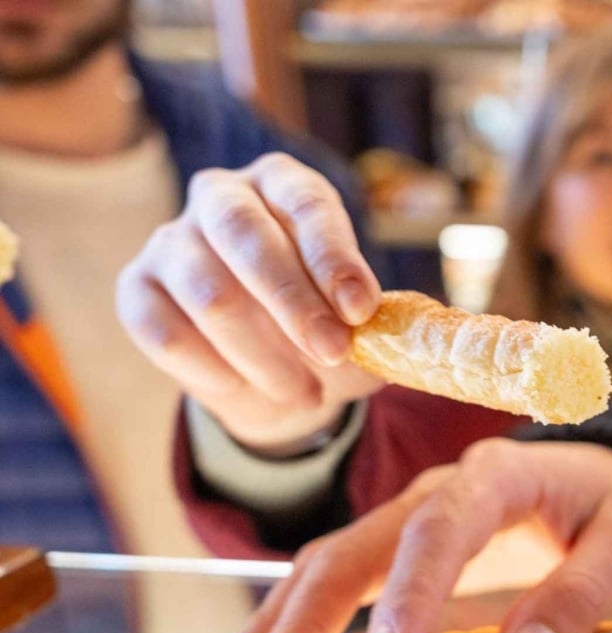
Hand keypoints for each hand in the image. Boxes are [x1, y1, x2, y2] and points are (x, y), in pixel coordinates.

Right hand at [117, 153, 384, 454]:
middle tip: (333, 353)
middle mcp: (222, 196)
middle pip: (245, 235)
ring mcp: (171, 239)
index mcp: (284, 185)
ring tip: (306, 394)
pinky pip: (166, 333)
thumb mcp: (364, 326)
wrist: (272, 375)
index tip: (359, 309)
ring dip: (263, 355)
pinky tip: (247, 390)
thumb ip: (378, 323)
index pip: (305, 203)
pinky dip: (214, 372)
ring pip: (209, 294)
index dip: (332, 256)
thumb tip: (399, 334)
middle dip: (294, 303)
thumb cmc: (327, 331)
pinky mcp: (137, 288)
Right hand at [215, 440, 611, 632]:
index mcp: (497, 478)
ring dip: (279, 626)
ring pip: (329, 561)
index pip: (439, 532)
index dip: (406, 598)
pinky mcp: (398, 549)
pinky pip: (335, 578)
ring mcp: (409, 518)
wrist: (611, 474)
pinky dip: (291, 622)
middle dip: (304, 622)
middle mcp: (438, 492)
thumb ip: (586, 586)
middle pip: (356, 547)